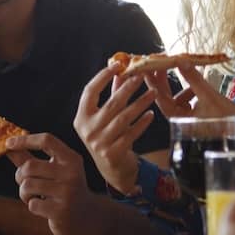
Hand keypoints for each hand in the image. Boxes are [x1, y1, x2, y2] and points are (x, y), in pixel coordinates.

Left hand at [6, 133, 108, 234]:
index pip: (47, 140)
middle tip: (24, 182)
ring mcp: (67, 192)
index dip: (25, 140)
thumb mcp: (51, 171)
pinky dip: (31, 205)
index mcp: (71, 159)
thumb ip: (29, 159)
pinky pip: (32, 204)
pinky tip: (43, 207)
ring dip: (24, 192)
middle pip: (30, 166)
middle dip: (20, 175)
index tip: (8, 143)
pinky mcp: (61, 211)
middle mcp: (72, 173)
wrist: (85, 216)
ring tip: (33, 196)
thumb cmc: (63, 189)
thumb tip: (7, 146)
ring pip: (28, 185)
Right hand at [73, 62, 156, 193]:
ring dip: (140, 103)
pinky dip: (142, 123)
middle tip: (141, 76)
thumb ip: (111, 94)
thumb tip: (121, 70)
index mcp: (81, 117)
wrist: (111, 169)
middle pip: (111, 103)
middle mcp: (88, 130)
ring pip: (124, 117)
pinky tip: (151, 114)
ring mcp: (100, 143)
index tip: (117, 65)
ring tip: (152, 93)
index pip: (89, 91)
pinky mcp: (113, 153)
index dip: (102, 76)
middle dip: (128, 88)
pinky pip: (131, 133)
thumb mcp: (104, 117)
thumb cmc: (108, 137)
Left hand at [144, 64, 234, 148]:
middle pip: (167, 98)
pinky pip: (189, 101)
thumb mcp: (210, 96)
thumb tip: (181, 61)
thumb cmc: (229, 120)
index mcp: (179, 119)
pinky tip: (194, 80)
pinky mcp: (200, 116)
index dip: (153, 82)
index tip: (148, 67)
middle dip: (163, 81)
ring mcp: (191, 119)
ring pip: (178, 99)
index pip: (160, 99)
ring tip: (179, 68)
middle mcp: (182, 120)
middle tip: (160, 62)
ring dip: (178, 84)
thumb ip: (194, 79)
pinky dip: (190, 90)